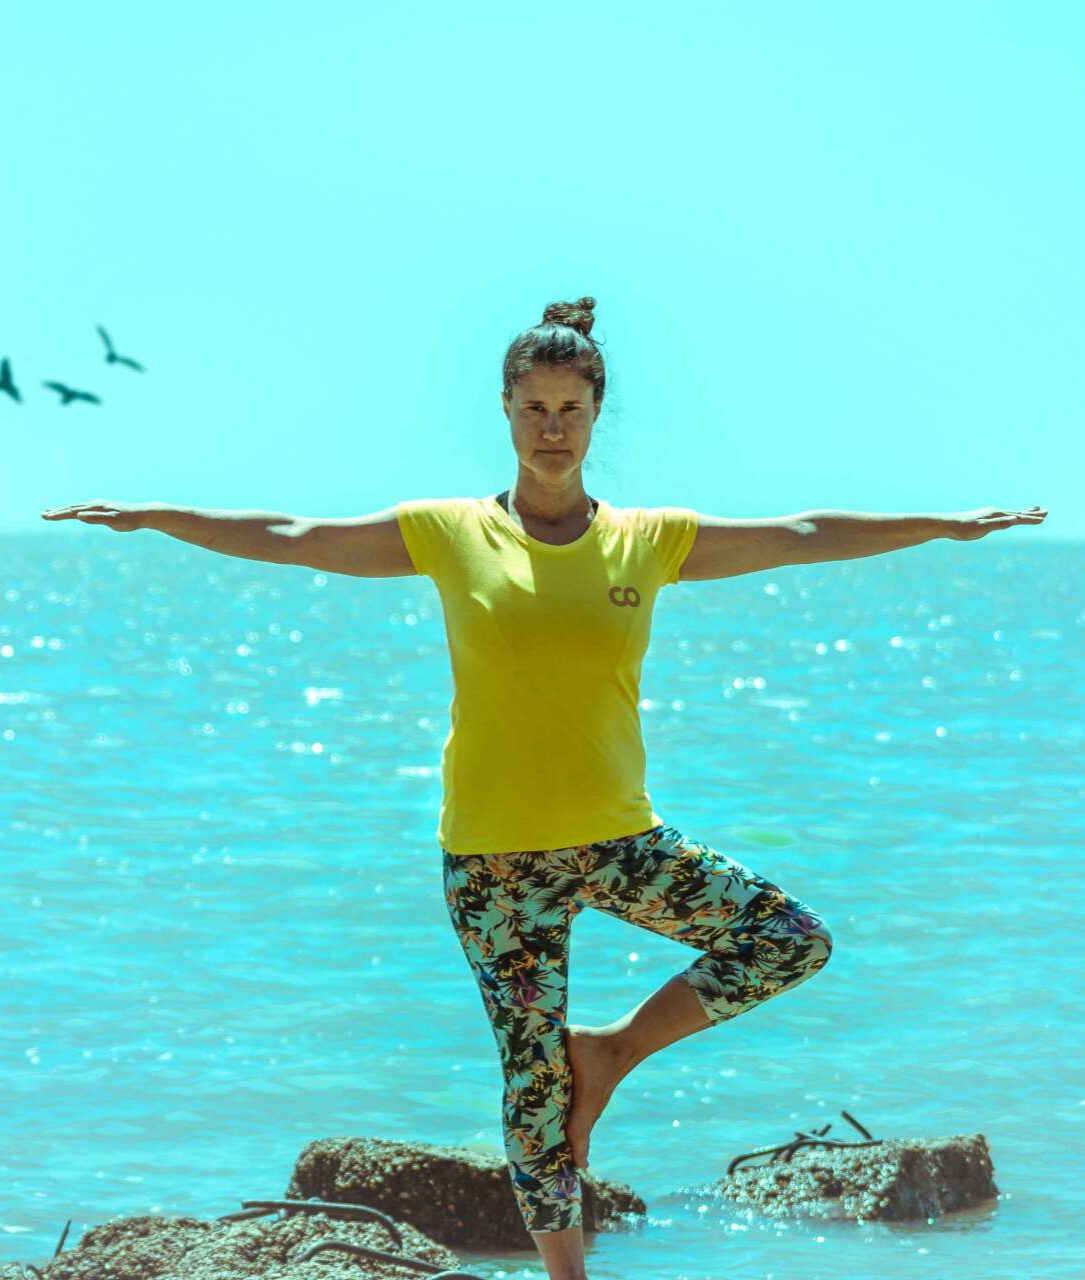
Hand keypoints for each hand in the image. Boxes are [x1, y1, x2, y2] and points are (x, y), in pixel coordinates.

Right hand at [40, 500, 155, 532]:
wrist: (142, 514)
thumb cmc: (129, 519)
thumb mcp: (113, 521)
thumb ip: (96, 518)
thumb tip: (79, 516)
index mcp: (95, 507)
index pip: (72, 511)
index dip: (58, 515)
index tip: (46, 517)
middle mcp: (95, 504)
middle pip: (71, 508)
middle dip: (56, 512)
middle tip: (42, 515)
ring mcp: (98, 505)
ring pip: (76, 507)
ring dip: (63, 510)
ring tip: (50, 512)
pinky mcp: (102, 508)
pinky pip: (83, 509)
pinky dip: (73, 510)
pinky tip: (72, 512)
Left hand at [945, 505, 1047, 540]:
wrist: (948, 524)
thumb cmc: (964, 528)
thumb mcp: (982, 527)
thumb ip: (998, 523)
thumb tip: (1014, 519)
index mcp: (996, 514)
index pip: (1018, 517)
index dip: (1031, 519)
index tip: (1044, 518)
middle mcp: (995, 512)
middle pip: (1018, 513)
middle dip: (1032, 513)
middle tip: (1046, 511)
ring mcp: (990, 514)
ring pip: (1011, 513)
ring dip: (1024, 512)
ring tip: (1035, 509)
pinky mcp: (985, 518)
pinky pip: (1004, 516)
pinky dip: (1012, 515)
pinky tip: (1012, 517)